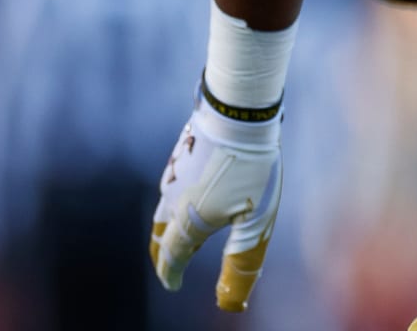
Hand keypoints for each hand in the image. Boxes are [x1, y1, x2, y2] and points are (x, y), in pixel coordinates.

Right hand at [149, 93, 282, 311]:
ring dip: (165, 227)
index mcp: (189, 220)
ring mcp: (174, 173)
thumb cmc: (252, 167)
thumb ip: (242, 265)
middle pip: (160, 234)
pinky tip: (185, 195)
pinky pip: (169, 186)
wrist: (239, 110)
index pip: (171, 256)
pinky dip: (171, 202)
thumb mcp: (256, 222)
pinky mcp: (180, 153)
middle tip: (167, 266)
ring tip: (175, 235)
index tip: (172, 284)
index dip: (169, 274)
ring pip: (162, 208)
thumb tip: (231, 306)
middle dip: (163, 254)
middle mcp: (173, 198)